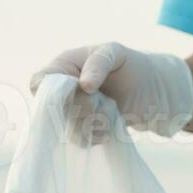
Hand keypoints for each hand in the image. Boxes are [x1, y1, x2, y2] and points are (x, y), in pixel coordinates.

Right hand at [29, 42, 192, 143]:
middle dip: (82, 107)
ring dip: (94, 122)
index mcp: (64, 66)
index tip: (74, 94)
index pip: (39, 82)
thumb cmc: (132, 64)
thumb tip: (83, 85)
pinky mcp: (85, 130)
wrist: (153, 89)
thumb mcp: (116, 52)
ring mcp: (73, 113)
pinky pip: (82, 140)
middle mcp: (64, 91)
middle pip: (55, 110)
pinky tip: (110, 125)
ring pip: (69, 128)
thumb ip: (98, 62)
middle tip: (100, 100)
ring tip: (111, 110)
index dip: (48, 93)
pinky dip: (98, 135)